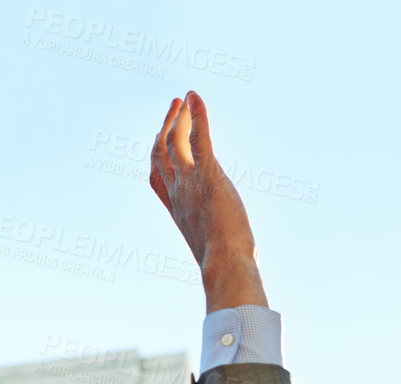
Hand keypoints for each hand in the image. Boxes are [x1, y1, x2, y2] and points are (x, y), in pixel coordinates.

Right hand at [149, 92, 266, 311]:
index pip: (157, 179)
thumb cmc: (227, 267)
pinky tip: (196, 98)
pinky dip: (197, 116)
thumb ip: (220, 243)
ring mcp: (189, 183)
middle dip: (164, 128)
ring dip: (178, 117)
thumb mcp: (218, 250)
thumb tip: (243, 261)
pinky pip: (198, 137)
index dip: (157, 158)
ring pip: (174, 141)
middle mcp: (177, 194)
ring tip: (184, 100)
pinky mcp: (208, 175)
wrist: (225, 265)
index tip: (161, 141)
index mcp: (177, 211)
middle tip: (174, 109)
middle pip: (160, 153)